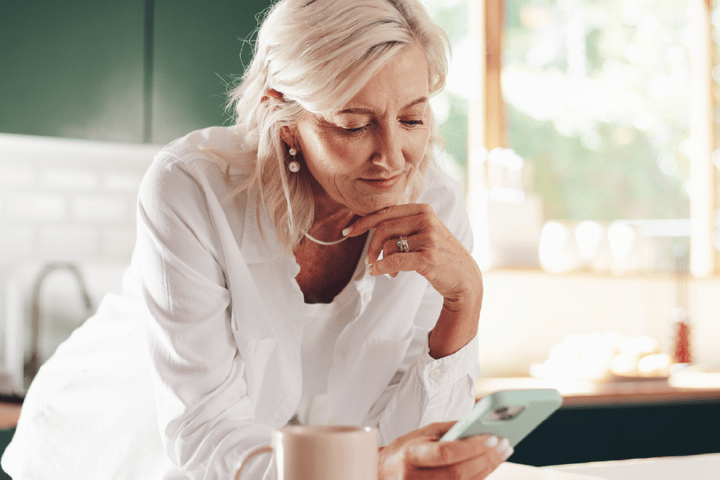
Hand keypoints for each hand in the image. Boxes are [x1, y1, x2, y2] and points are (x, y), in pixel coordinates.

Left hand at [345, 204, 482, 357]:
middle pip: (383, 228)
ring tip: (389, 271)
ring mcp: (429, 238)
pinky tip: (378, 272)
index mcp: (423, 210)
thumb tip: (368, 223)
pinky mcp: (428, 257)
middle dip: (371, 246)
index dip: (363, 222)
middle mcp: (426, 220)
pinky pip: (394, 260)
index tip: (349, 232)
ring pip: (388, 246)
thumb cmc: (439, 254)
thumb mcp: (425, 231)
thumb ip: (403, 224)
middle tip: (369, 261)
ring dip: (382, 261)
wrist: (465, 277)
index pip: (385, 212)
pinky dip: (382, 267)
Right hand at [378, 422, 511, 479]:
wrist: (382, 472)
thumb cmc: (405, 450)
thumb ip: (449, 429)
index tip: (493, 437)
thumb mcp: (422, 433)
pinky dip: (478, 478)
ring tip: (502, 453)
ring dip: (487, 469)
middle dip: (486, 459)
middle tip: (505, 445)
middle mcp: (415, 477)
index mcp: (412, 455)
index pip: (445, 452)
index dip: (471, 447)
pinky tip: (488, 466)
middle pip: (458, 473)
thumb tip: (479, 424)